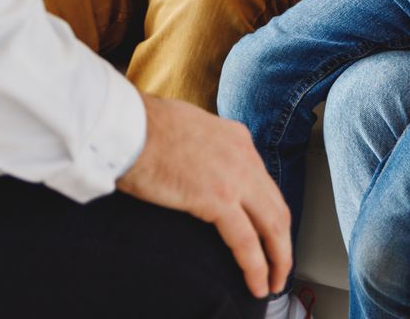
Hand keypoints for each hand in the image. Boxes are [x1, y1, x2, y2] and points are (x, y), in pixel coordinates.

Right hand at [117, 92, 291, 298]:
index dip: (270, 214)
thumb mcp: (188, 127)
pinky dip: (256, 267)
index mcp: (236, 137)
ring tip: (273, 283)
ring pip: (272, 226)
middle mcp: (244, 155)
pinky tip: (257, 284)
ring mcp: (234, 176)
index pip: (265, 183)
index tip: (269, 236)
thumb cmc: (142, 126)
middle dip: (282, 243)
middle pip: (277, 207)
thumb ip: (202, 148)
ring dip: (277, 259)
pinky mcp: (218, 197)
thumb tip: (195, 166)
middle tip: (280, 267)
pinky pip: (247, 241)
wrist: (127, 124)